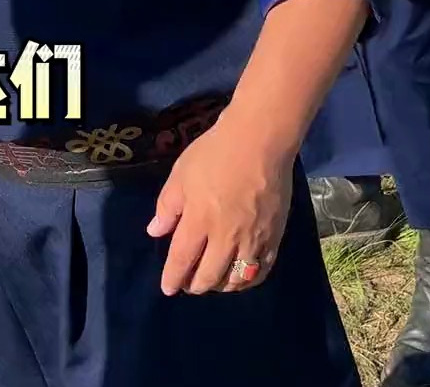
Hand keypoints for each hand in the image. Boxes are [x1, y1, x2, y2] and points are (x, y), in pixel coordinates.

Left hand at [146, 119, 292, 295]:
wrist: (260, 141)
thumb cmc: (215, 152)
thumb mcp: (181, 173)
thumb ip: (168, 206)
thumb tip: (155, 232)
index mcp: (200, 219)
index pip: (182, 259)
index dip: (173, 277)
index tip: (167, 288)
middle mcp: (226, 236)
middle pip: (209, 276)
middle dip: (195, 285)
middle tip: (189, 283)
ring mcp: (253, 240)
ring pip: (236, 280)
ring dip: (220, 285)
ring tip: (212, 280)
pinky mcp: (274, 237)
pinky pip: (261, 271)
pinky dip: (247, 281)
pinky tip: (240, 277)